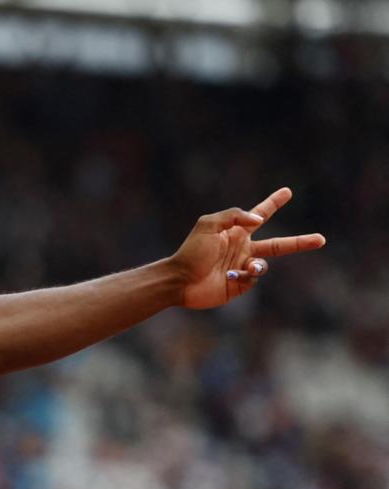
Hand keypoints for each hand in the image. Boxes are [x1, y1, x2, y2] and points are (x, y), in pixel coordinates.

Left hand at [170, 187, 325, 309]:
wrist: (179, 280)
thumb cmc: (191, 252)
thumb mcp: (208, 225)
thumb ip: (234, 216)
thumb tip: (258, 219)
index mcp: (237, 232)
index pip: (261, 215)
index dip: (274, 203)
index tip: (288, 192)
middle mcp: (243, 248)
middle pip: (279, 244)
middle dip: (301, 242)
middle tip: (321, 239)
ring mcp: (242, 267)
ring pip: (264, 264)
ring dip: (257, 265)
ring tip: (247, 266)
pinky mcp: (239, 284)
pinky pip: (253, 278)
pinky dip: (244, 275)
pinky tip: (228, 275)